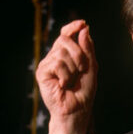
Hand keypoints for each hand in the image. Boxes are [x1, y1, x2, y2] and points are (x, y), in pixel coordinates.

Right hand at [35, 19, 97, 133]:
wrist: (77, 110)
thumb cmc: (84, 91)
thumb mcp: (91, 67)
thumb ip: (87, 48)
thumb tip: (83, 29)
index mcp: (66, 53)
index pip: (66, 34)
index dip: (72, 27)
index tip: (82, 24)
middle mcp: (54, 56)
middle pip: (64, 39)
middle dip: (78, 53)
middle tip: (82, 69)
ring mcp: (47, 64)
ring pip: (61, 52)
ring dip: (73, 68)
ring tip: (71, 81)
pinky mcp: (42, 73)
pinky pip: (56, 64)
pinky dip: (65, 75)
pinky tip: (64, 85)